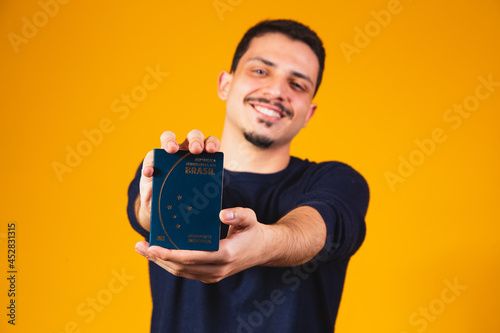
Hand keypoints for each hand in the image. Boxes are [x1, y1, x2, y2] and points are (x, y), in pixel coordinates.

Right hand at [135, 130, 220, 230]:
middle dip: (195, 140)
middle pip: (192, 136)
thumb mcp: (195, 195)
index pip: (209, 142)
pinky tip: (150, 173)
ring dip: (170, 141)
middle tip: (196, 150)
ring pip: (168, 137)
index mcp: (201, 156)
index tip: (212, 151)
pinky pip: (150, 158)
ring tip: (171, 150)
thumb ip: (203, 194)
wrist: (161, 206)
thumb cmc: (183, 197)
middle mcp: (185, 151)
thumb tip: (214, 204)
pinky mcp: (152, 161)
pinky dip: (150, 164)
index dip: (212, 143)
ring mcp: (167, 154)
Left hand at [135, 207, 272, 282]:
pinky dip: (169, 264)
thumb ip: (238, 214)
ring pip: (180, 272)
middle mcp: (217, 270)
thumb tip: (222, 214)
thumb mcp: (250, 218)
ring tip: (142, 249)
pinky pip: (185, 272)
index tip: (153, 246)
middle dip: (158, 257)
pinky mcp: (209, 276)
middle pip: (181, 267)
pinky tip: (158, 254)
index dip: (170, 253)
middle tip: (140, 246)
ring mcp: (212, 276)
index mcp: (225, 255)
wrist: (262, 250)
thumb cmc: (252, 231)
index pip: (192, 257)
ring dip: (160, 262)